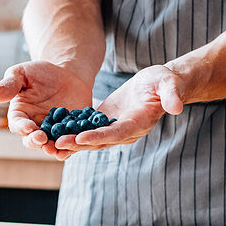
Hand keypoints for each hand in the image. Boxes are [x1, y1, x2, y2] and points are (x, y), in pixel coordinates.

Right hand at [0, 61, 92, 158]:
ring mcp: (53, 132)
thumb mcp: (23, 73)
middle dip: (36, 141)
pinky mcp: (71, 133)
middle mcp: (35, 128)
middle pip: (32, 140)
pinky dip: (72, 147)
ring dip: (53, 148)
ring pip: (51, 146)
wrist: (68, 74)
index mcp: (20, 115)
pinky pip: (71, 143)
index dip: (22, 127)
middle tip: (42, 139)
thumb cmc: (41, 73)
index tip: (28, 127)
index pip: (18, 124)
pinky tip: (75, 145)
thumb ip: (9, 85)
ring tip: (56, 147)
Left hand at [55, 65, 184, 155]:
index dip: (100, 137)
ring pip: (90, 138)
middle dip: (79, 143)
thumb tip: (176, 108)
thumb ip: (172, 95)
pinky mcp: (106, 121)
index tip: (81, 138)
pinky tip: (53, 130)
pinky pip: (88, 129)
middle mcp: (125, 131)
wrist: (159, 85)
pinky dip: (72, 131)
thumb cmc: (165, 82)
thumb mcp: (169, 84)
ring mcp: (115, 128)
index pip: (118, 133)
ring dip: (71, 141)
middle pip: (100, 140)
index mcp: (139, 123)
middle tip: (57, 144)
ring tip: (49, 142)